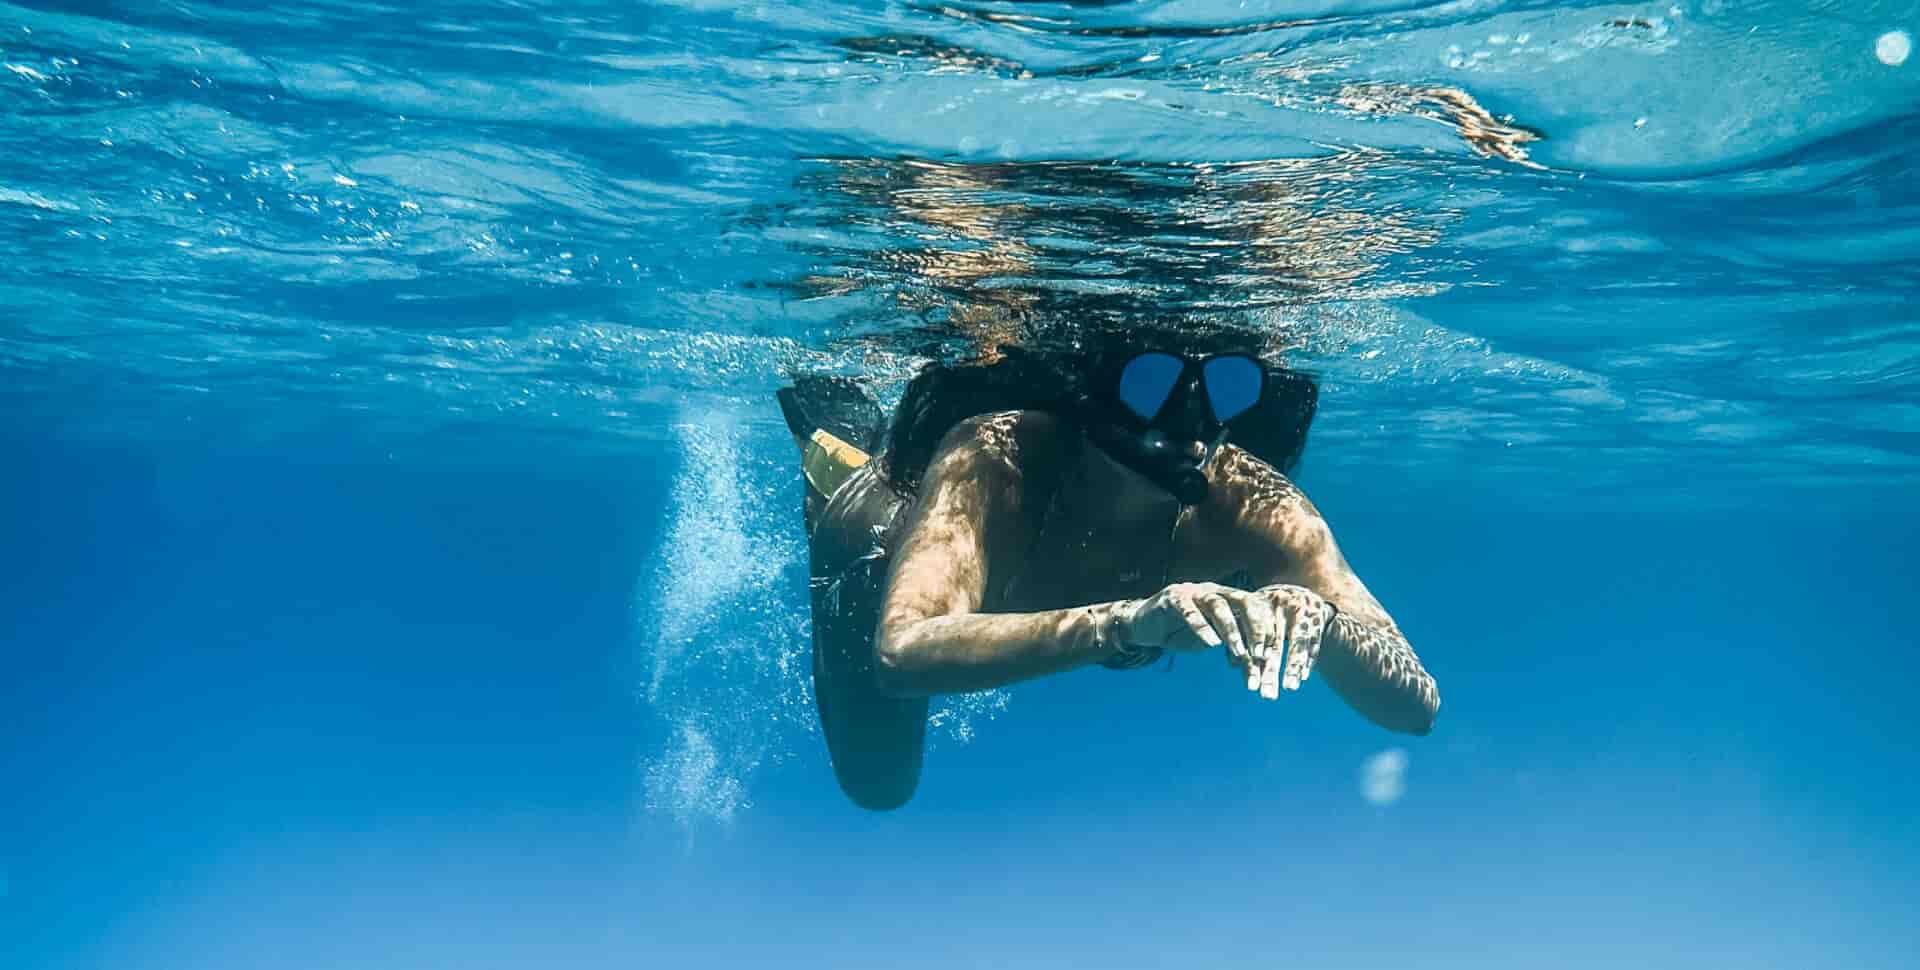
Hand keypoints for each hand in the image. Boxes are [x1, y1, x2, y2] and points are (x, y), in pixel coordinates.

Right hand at [1114, 582, 1334, 699]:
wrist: (1144, 625)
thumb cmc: (1182, 633)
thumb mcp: (1211, 642)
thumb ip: (1232, 650)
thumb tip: (1258, 671)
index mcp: (1227, 598)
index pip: (1254, 609)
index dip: (1265, 630)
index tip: (1274, 655)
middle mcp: (1214, 591)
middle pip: (1242, 602)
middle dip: (1254, 627)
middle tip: (1262, 653)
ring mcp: (1192, 592)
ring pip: (1217, 605)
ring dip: (1230, 630)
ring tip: (1238, 653)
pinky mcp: (1171, 599)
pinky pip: (1188, 611)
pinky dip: (1201, 626)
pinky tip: (1210, 644)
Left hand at [1242, 584, 1334, 699]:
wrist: (1297, 591)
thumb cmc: (1266, 607)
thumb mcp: (1253, 614)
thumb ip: (1243, 635)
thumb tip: (1233, 663)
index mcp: (1264, 602)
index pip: (1258, 630)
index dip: (1255, 649)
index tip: (1251, 672)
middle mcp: (1285, 606)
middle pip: (1277, 642)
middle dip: (1272, 669)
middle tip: (1267, 694)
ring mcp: (1304, 612)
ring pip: (1299, 643)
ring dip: (1294, 666)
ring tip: (1290, 687)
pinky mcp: (1318, 621)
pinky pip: (1314, 642)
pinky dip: (1309, 659)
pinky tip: (1302, 676)